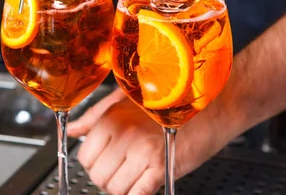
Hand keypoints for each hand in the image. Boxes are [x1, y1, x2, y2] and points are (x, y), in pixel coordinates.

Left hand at [68, 88, 231, 194]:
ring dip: (123, 188)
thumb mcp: (126, 99)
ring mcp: (142, 152)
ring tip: (136, 175)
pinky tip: (145, 183)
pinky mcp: (162, 167)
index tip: (106, 159)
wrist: (214, 104)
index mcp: (111, 119)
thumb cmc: (172, 100)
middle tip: (123, 169)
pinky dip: (137, 194)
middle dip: (108, 177)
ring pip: (114, 189)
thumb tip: (71, 130)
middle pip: (97, 175)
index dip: (95, 162)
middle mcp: (124, 135)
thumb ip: (95, 116)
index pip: (85, 155)